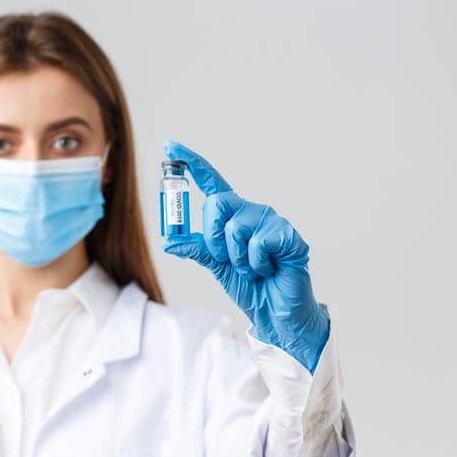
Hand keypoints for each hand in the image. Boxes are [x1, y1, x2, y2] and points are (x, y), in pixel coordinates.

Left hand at [160, 140, 330, 372]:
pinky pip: (258, 244)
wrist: (275, 311)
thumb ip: (196, 248)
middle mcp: (252, 211)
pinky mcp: (289, 236)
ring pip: (235, 228)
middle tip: (226, 258)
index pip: (210, 181)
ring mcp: (272, 221)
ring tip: (252, 268)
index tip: (169, 145)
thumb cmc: (249, 284)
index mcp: (233, 214)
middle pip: (216, 203)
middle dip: (212, 237)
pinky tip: (269, 269)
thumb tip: (167, 241)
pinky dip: (256, 264)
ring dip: (236, 258)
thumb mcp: (216, 264)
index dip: (190, 162)